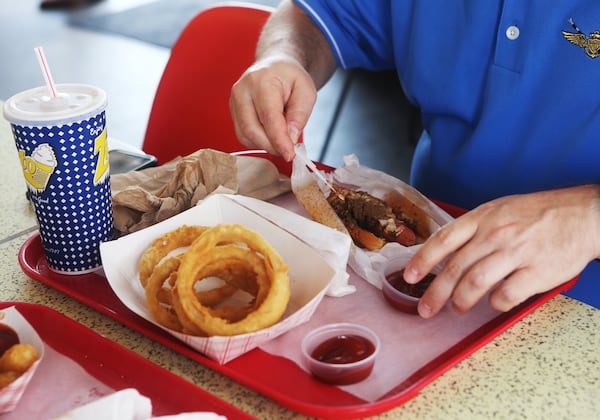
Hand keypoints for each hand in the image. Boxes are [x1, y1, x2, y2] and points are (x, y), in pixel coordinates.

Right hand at [229, 56, 316, 160]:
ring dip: (265, 144)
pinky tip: (270, 133)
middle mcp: (242, 90)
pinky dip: (258, 141)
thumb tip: (291, 138)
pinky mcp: (232, 112)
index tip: (290, 154)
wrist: (274, 66)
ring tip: (281, 136)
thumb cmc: (290, 78)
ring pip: (245, 136)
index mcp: (262, 81)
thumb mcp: (306, 91)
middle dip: (272, 145)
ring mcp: (234, 102)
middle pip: (252, 130)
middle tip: (289, 149)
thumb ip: (300, 114)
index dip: (279, 140)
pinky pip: (243, 136)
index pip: (268, 117)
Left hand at [403, 185, 599, 317]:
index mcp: (483, 217)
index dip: (423, 260)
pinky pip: (506, 295)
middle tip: (426, 309)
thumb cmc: (538, 213)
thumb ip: (473, 228)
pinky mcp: (537, 272)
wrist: (583, 215)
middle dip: (436, 292)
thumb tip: (445, 251)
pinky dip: (495, 304)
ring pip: (476, 283)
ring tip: (457, 308)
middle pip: (456, 268)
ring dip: (461, 301)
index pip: (444, 240)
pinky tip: (493, 304)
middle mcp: (495, 234)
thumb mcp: (499, 209)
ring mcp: (516, 253)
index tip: (410, 276)